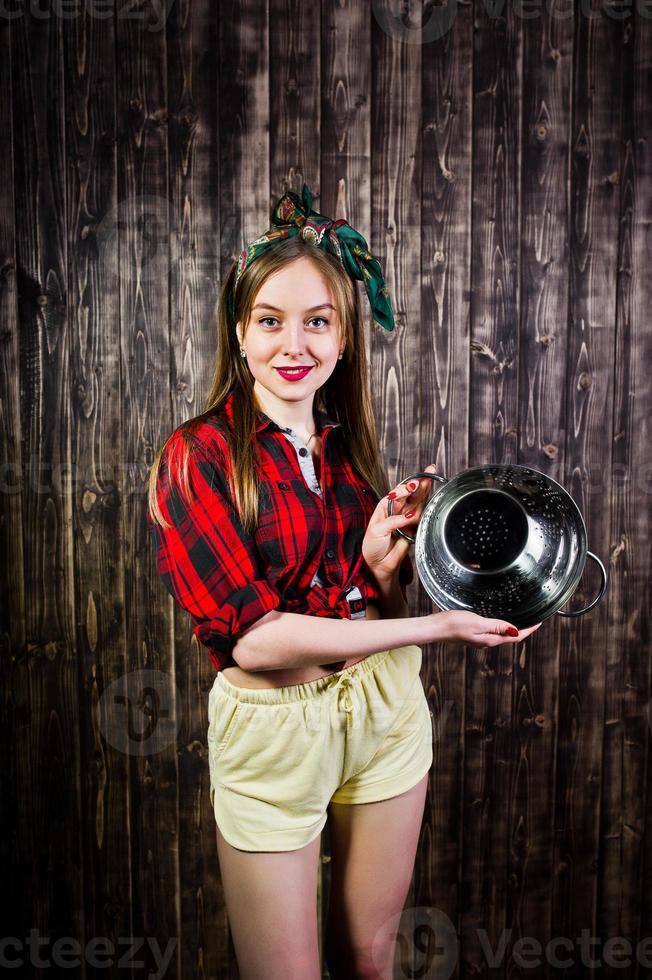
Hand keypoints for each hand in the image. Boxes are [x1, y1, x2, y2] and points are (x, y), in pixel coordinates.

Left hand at [361, 464, 437, 580]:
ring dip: (425, 490)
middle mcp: (397, 510)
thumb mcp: (377, 530)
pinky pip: (423, 516)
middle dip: (419, 483)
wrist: (378, 564)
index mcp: (385, 507)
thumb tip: (410, 516)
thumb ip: (394, 521)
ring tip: (430, 480)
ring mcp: (408, 519)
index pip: (397, 493)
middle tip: (428, 472)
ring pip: (419, 501)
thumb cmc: (373, 545)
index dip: (405, 487)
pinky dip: (427, 507)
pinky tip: (430, 498)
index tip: (412, 484)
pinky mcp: (415, 529)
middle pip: (411, 494)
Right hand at [426, 611, 542, 647]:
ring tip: (521, 621)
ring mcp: (480, 638)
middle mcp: (487, 641)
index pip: (515, 636)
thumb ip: (496, 626)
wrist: (436, 628)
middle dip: (523, 630)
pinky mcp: (473, 634)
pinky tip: (499, 621)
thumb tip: (515, 630)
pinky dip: (501, 626)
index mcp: (491, 640)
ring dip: (512, 628)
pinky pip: (492, 631)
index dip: (529, 630)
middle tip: (534, 621)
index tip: (539, 623)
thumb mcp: (478, 623)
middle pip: (510, 637)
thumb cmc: (454, 625)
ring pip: (501, 634)